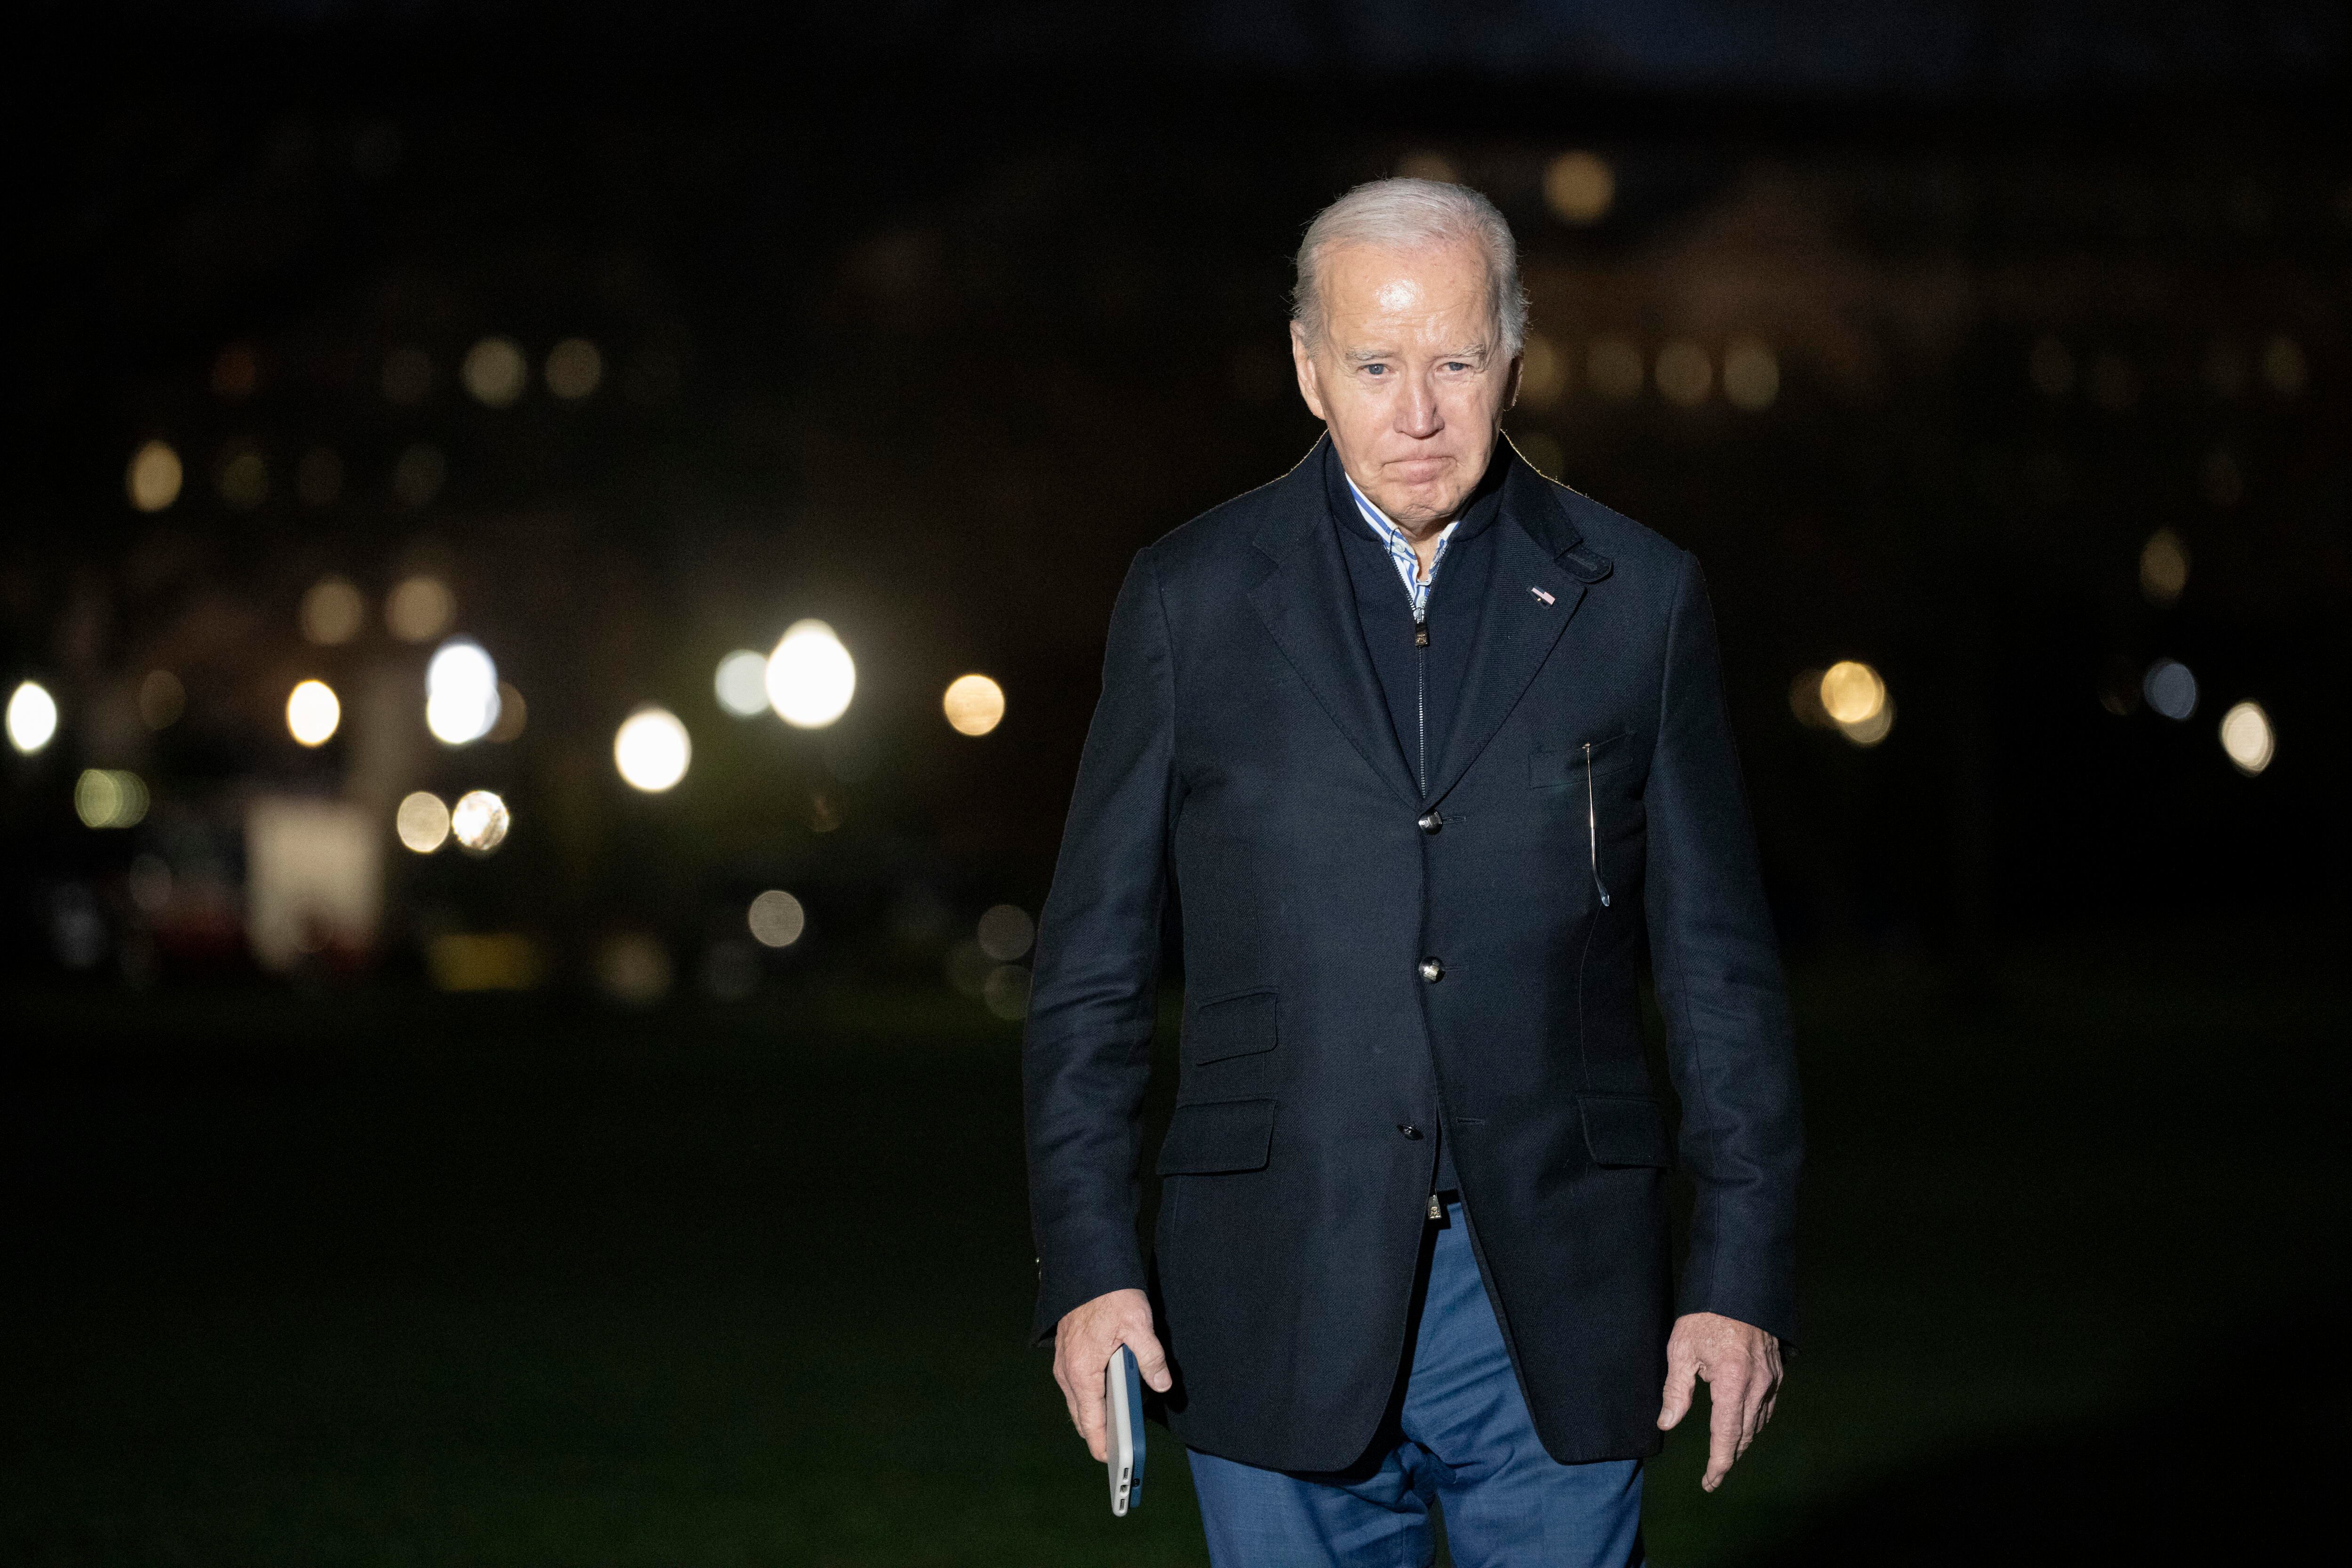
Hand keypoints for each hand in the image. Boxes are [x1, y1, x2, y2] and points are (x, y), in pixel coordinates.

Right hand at [1053, 1287, 1172, 1461]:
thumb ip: (1151, 1357)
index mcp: (1082, 1371)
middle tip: (1121, 1451)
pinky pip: (1077, 1388)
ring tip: (1119, 1429)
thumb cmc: (1109, 1294)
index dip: (1102, 1445)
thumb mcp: (1138, 1324)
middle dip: (1100, 1435)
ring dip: (1096, 1416)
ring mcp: (1064, 1363)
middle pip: (1082, 1417)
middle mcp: (1067, 1372)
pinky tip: (1111, 1398)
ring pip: (1079, 1402)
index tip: (1114, 1462)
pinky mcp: (1067, 1354)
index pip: (1090, 1421)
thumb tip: (1162, 1383)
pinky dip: (1091, 1399)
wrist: (1086, 1265)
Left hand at [1656, 1311, 1781, 1491]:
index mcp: (1732, 1381)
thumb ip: (1676, 1390)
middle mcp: (1758, 1385)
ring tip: (1725, 1454)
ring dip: (1742, 1441)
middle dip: (1729, 1457)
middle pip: (1745, 1434)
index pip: (1726, 1435)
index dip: (1718, 1463)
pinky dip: (1754, 1422)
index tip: (1709, 1482)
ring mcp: (1772, 1379)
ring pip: (1758, 1423)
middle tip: (1713, 1476)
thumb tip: (1667, 1424)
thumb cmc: (1705, 1316)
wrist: (1739, 1285)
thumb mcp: (1681, 1349)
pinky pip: (1767, 1407)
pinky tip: (1743, 1425)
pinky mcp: (1778, 1372)